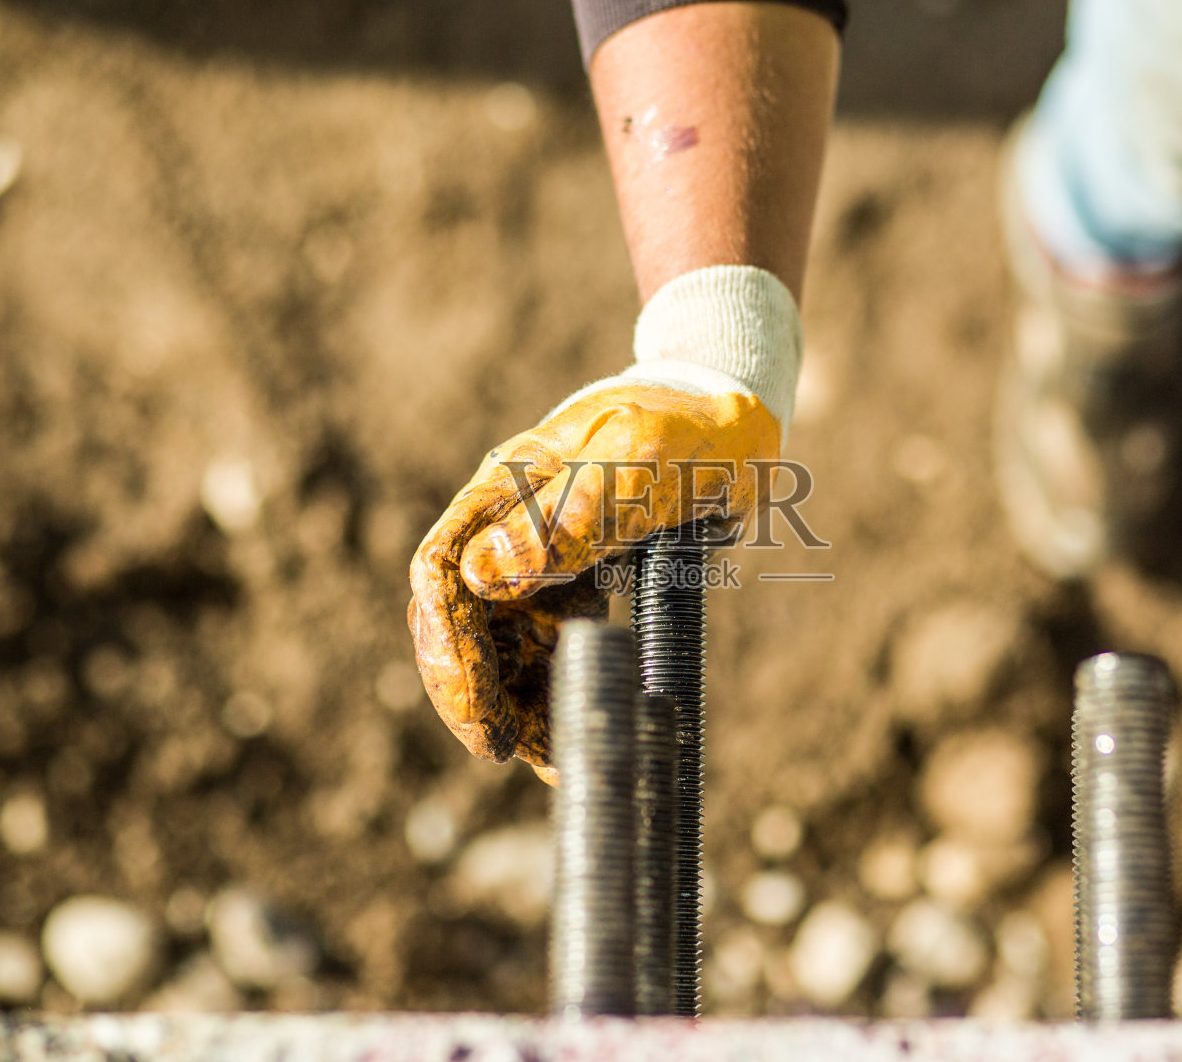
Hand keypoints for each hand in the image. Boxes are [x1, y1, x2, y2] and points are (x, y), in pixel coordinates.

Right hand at [407, 382, 778, 780]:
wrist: (738, 426)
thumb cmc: (691, 432)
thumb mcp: (644, 465)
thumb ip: (574, 516)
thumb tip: (484, 574)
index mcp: (507, 487)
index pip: (442, 573)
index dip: (450, 649)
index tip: (481, 712)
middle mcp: (507, 525)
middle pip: (460, 620)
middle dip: (473, 690)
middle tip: (504, 749)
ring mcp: (536, 557)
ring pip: (499, 645)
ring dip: (512, 704)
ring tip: (547, 757)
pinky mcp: (568, 583)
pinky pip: (542, 648)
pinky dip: (548, 695)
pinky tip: (565, 735)